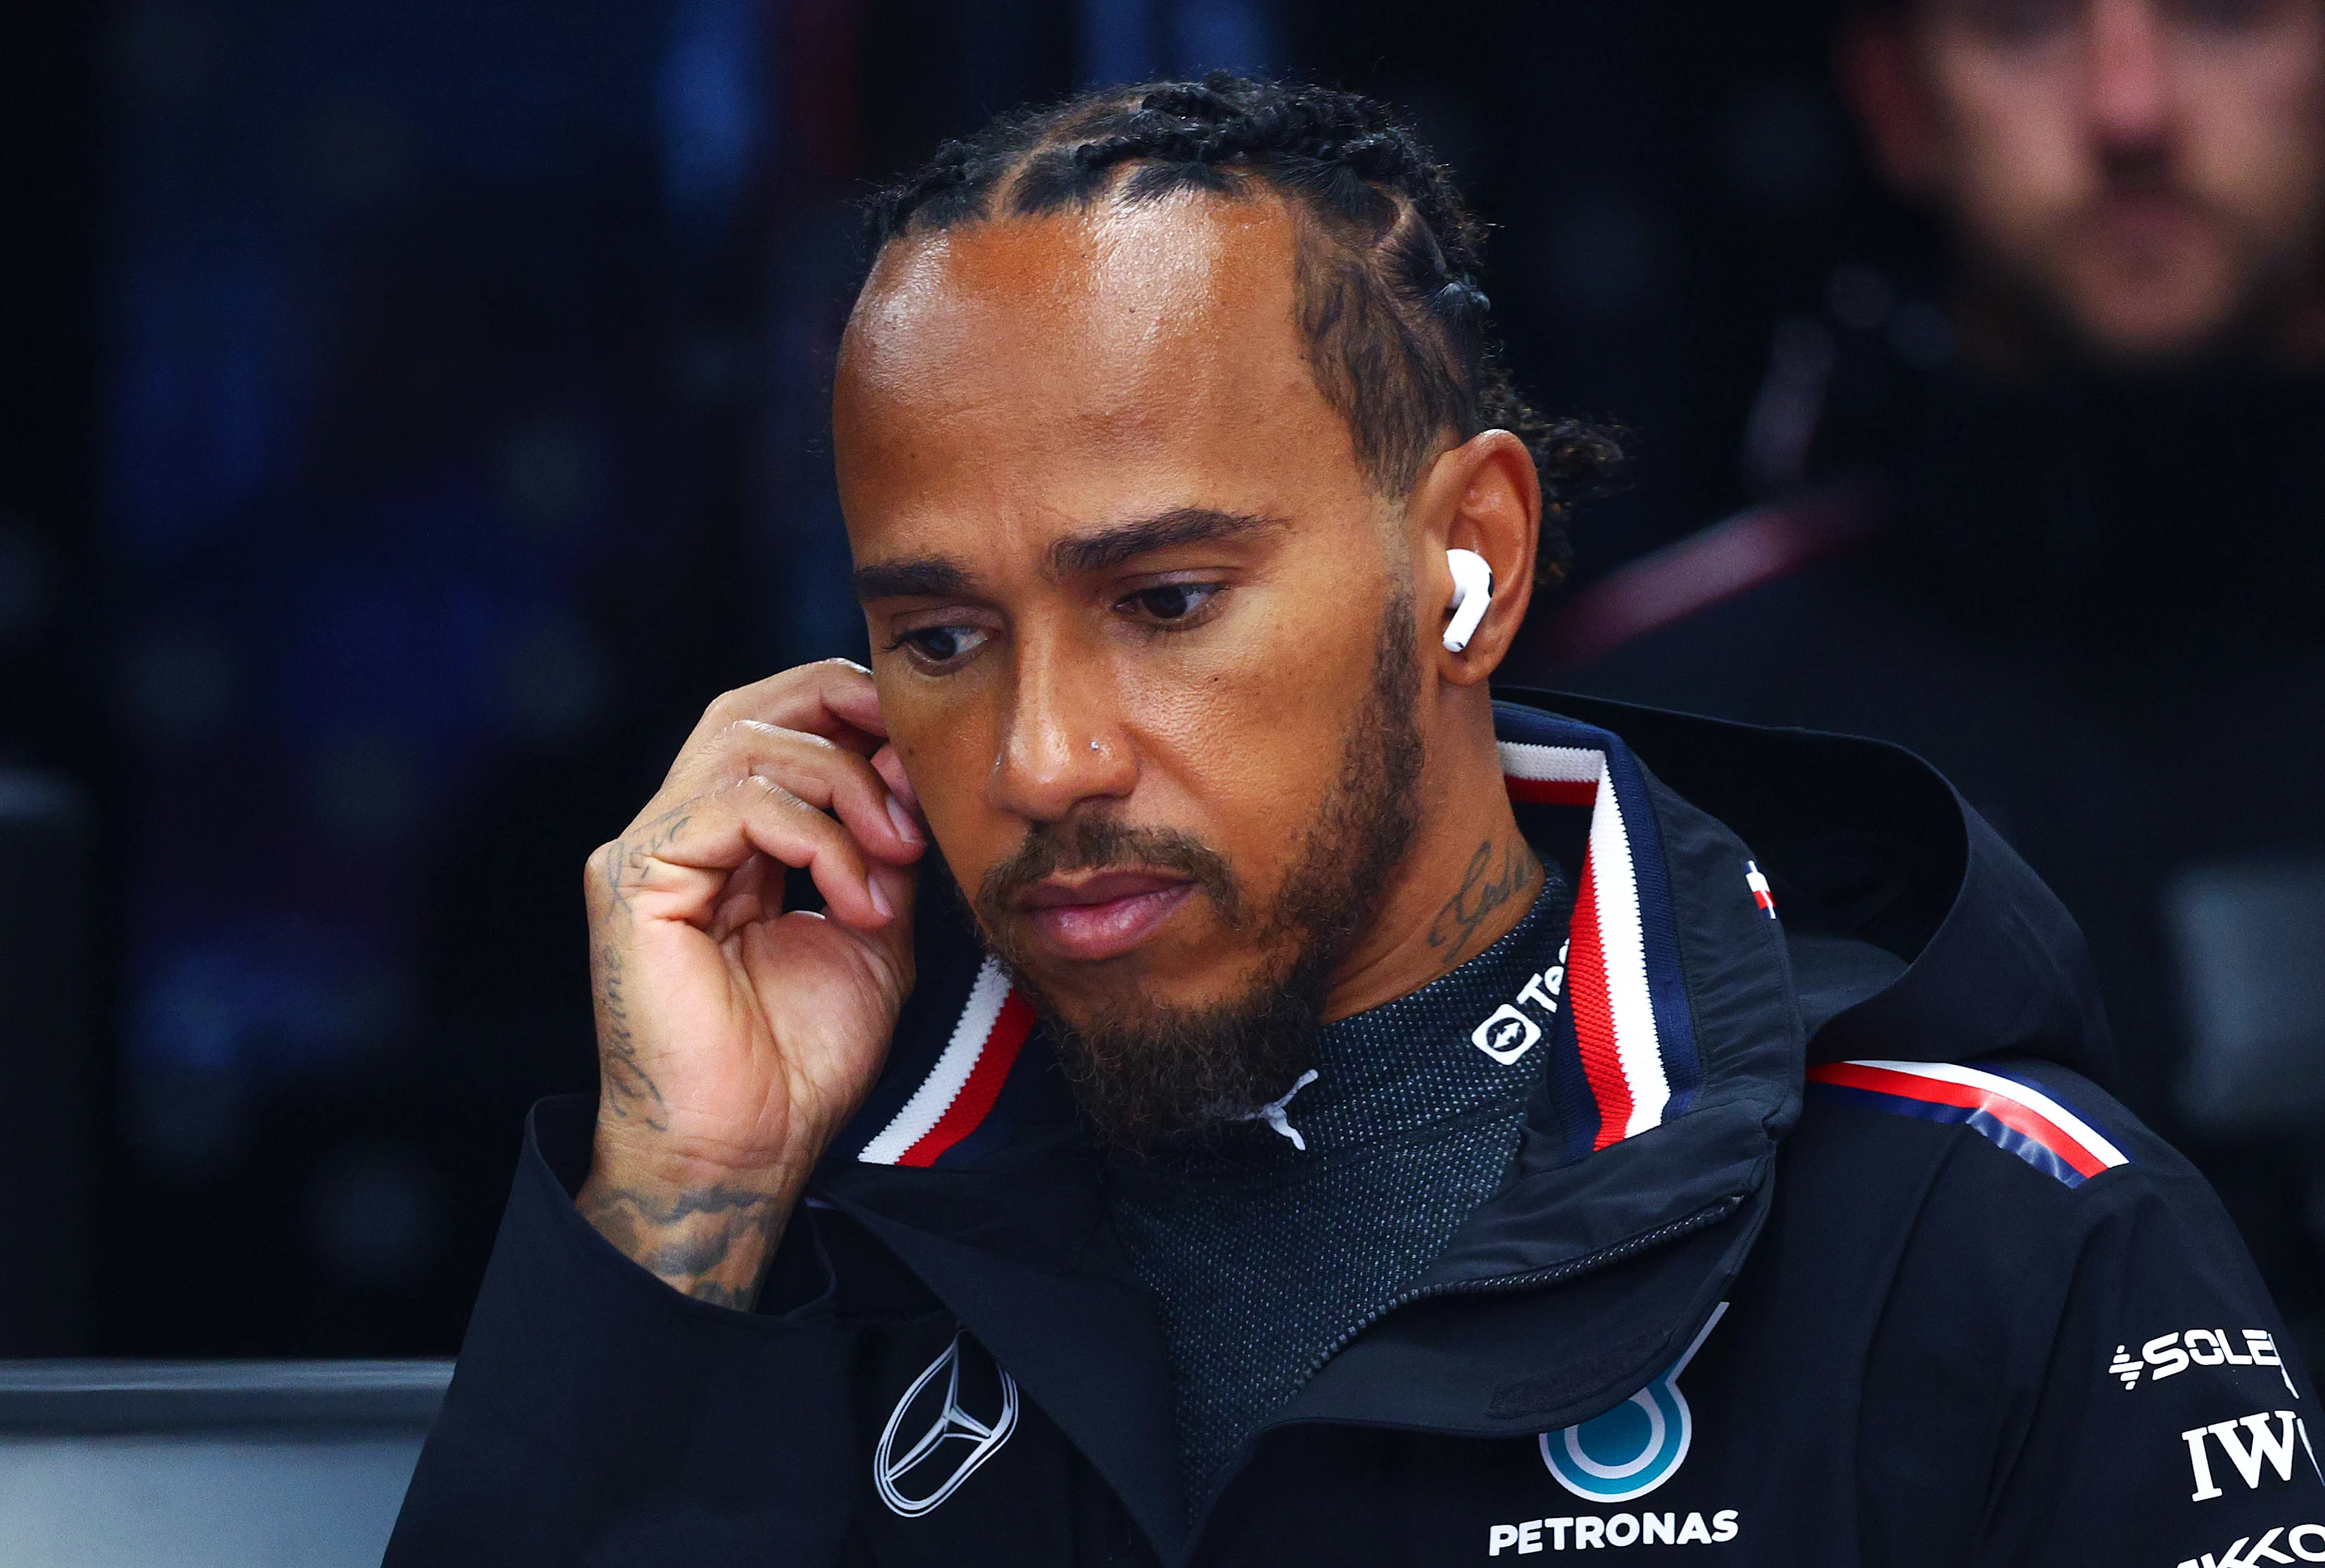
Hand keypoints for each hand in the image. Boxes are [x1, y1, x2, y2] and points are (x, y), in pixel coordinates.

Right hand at [574, 660, 925, 1307]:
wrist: (747, 1150)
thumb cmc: (799, 1061)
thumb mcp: (871, 934)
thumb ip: (882, 852)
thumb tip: (907, 776)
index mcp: (729, 841)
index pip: (777, 725)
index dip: (850, 712)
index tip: (924, 755)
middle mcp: (680, 833)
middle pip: (750, 708)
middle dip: (842, 709)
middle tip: (913, 759)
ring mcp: (649, 851)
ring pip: (747, 745)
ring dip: (847, 787)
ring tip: (898, 854)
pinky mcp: (635, 879)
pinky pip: (735, 806)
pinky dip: (819, 839)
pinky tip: (860, 900)